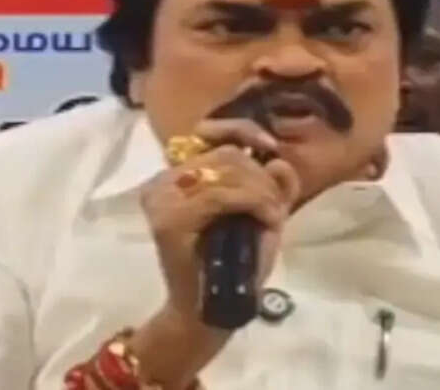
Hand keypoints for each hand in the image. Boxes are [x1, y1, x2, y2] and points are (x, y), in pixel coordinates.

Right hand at [142, 118, 299, 318]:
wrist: (213, 309)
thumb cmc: (237, 263)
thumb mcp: (262, 215)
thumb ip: (272, 185)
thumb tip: (277, 159)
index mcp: (180, 174)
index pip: (206, 131)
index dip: (241, 130)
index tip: (268, 145)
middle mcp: (164, 180)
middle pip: (226, 153)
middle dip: (261, 176)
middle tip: (274, 206)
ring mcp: (161, 197)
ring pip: (226, 170)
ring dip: (261, 191)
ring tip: (270, 217)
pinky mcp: (167, 218)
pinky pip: (219, 194)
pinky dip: (253, 202)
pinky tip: (265, 220)